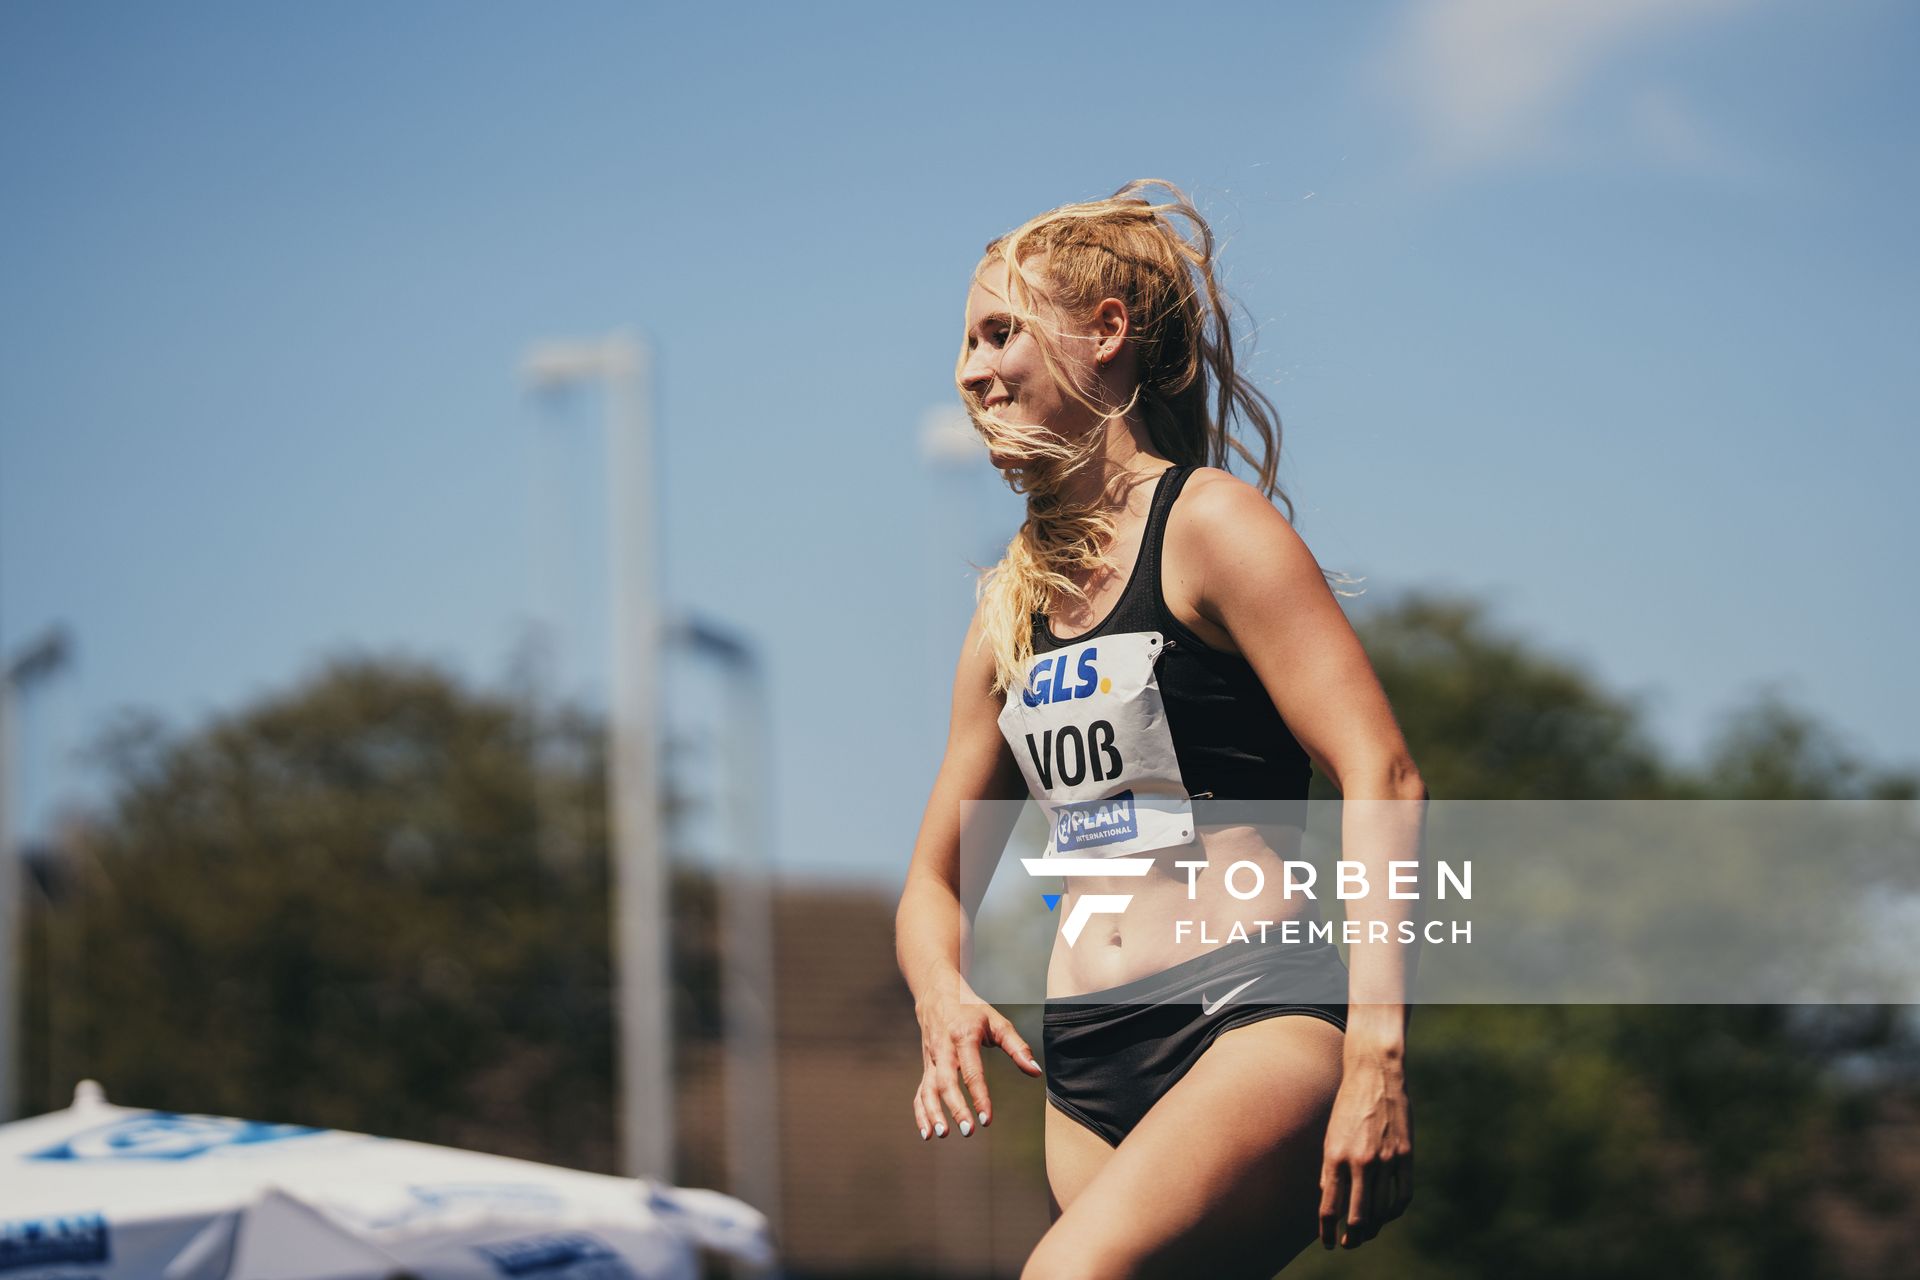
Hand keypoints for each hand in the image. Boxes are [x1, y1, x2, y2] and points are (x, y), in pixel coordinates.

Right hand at [911, 975, 1041, 1140]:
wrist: (937, 995)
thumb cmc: (972, 1010)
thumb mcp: (997, 1021)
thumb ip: (1017, 1047)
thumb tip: (1036, 1072)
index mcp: (963, 1036)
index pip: (971, 1070)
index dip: (979, 1096)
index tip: (987, 1120)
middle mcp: (944, 1049)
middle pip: (946, 1082)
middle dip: (955, 1107)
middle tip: (968, 1131)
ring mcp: (931, 1060)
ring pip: (928, 1089)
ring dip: (933, 1113)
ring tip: (943, 1135)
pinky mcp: (926, 1068)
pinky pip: (920, 1093)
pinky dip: (921, 1113)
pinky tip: (927, 1134)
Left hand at [1318, 1057, 1412, 1248]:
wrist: (1375, 1074)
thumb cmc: (1348, 1105)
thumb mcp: (1331, 1135)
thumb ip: (1330, 1168)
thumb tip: (1329, 1196)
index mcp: (1335, 1156)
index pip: (1329, 1206)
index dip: (1326, 1230)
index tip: (1326, 1242)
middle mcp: (1360, 1161)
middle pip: (1357, 1217)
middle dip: (1352, 1237)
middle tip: (1348, 1243)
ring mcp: (1386, 1160)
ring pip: (1381, 1210)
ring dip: (1373, 1227)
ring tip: (1366, 1233)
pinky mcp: (1406, 1155)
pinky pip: (1402, 1196)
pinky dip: (1394, 1211)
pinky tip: (1387, 1214)